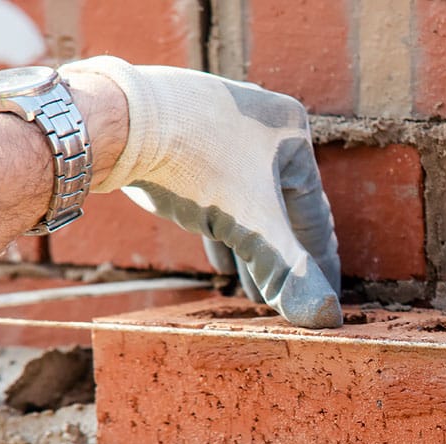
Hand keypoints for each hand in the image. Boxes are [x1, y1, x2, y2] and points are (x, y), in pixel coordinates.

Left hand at [59, 56, 341, 327]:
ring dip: (249, 251)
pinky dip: (220, 230)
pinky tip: (218, 263)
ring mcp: (220, 126)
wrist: (117, 123)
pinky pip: (214, 194)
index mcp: (293, 133)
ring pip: (245, 204)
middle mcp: (262, 122)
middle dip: (279, 261)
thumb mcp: (253, 227)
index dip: (319, 266)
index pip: (315, 216)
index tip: (325, 301)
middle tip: (284, 304)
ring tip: (252, 292)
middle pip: (280, 210)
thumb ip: (291, 274)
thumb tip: (328, 319)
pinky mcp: (183, 136)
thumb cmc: (194, 165)